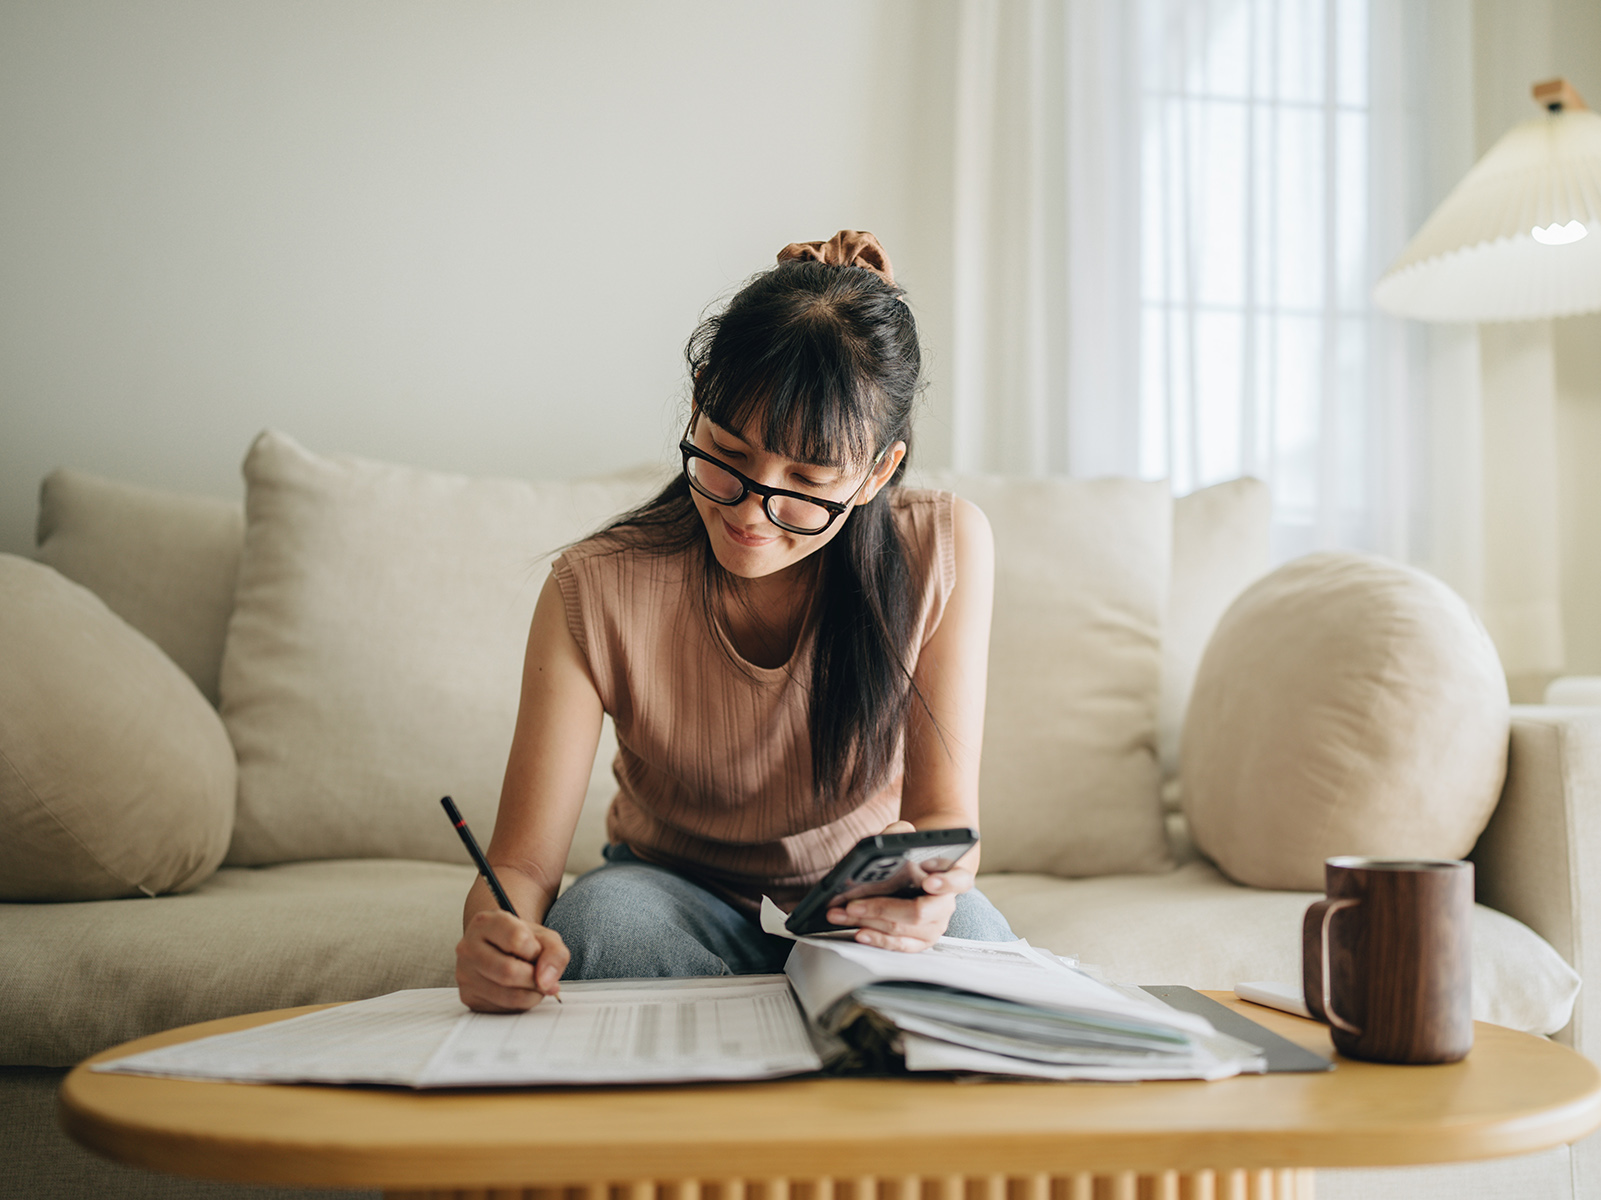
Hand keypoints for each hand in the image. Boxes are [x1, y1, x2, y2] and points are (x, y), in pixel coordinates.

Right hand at [455, 909, 569, 1011]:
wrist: (502, 949)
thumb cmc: (523, 942)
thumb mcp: (545, 938)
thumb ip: (555, 954)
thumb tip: (546, 983)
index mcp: (485, 923)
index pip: (517, 940)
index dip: (536, 950)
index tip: (536, 951)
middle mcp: (468, 947)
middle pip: (509, 972)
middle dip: (535, 978)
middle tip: (541, 975)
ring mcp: (464, 973)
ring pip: (507, 995)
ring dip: (531, 994)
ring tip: (533, 983)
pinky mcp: (467, 996)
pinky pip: (502, 1009)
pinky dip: (520, 1004)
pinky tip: (519, 991)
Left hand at [824, 820, 974, 951]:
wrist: (916, 875)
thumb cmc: (912, 859)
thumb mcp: (908, 841)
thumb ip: (901, 833)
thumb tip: (893, 833)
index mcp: (952, 877)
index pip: (959, 880)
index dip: (945, 883)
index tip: (928, 881)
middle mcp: (946, 905)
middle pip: (919, 912)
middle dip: (883, 908)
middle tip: (854, 903)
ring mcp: (934, 926)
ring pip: (902, 929)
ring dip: (868, 922)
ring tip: (842, 913)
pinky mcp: (920, 942)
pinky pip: (899, 945)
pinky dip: (877, 939)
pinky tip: (859, 931)